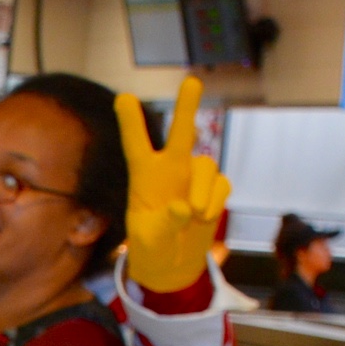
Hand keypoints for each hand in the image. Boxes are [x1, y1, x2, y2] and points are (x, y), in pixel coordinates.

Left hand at [116, 76, 231, 294]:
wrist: (171, 264)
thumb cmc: (150, 247)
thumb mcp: (147, 241)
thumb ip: (163, 224)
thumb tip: (184, 206)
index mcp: (143, 176)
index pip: (136, 146)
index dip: (132, 123)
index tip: (123, 98)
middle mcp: (169, 170)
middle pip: (181, 134)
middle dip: (186, 108)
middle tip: (192, 81)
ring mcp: (193, 178)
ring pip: (206, 165)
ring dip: (202, 189)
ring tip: (196, 213)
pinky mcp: (214, 191)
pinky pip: (221, 186)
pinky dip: (215, 202)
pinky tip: (204, 218)